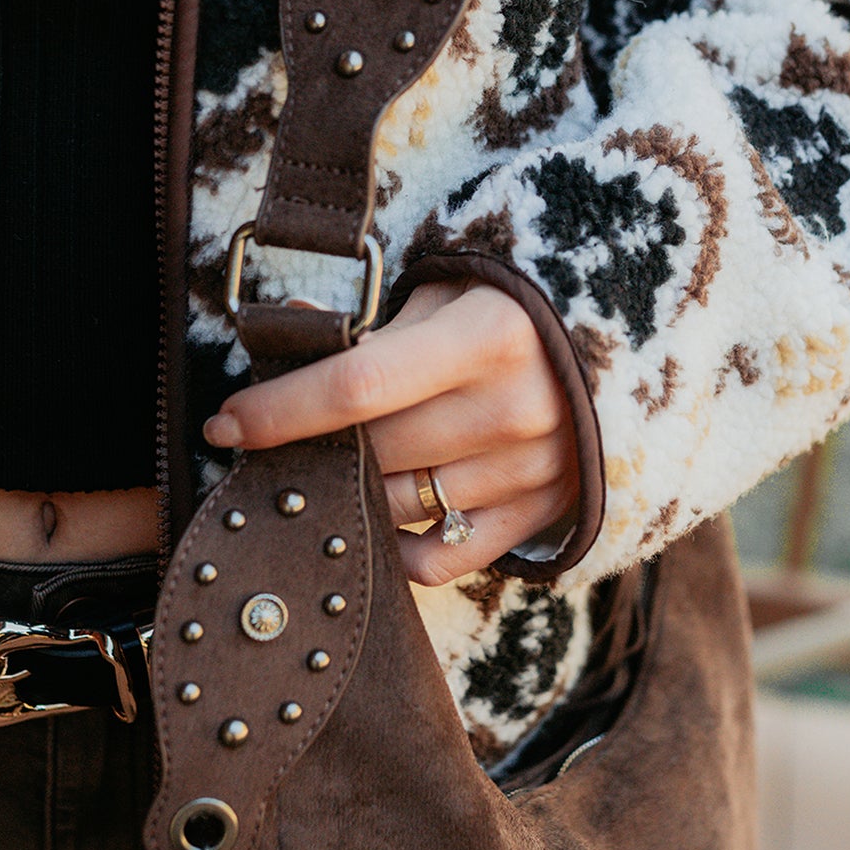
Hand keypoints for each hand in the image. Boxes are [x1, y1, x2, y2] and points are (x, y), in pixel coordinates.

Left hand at [204, 281, 577, 586]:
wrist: (623, 339)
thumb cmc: (513, 306)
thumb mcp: (451, 291)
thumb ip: (373, 328)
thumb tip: (284, 340)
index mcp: (491, 335)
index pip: (359, 386)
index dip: (281, 410)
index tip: (226, 425)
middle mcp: (516, 409)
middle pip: (372, 452)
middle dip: (314, 448)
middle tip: (280, 440)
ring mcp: (533, 471)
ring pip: (395, 506)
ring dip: (353, 491)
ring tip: (345, 464)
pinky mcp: (542, 515)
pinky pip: (439, 558)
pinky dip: (396, 547)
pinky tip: (380, 516)